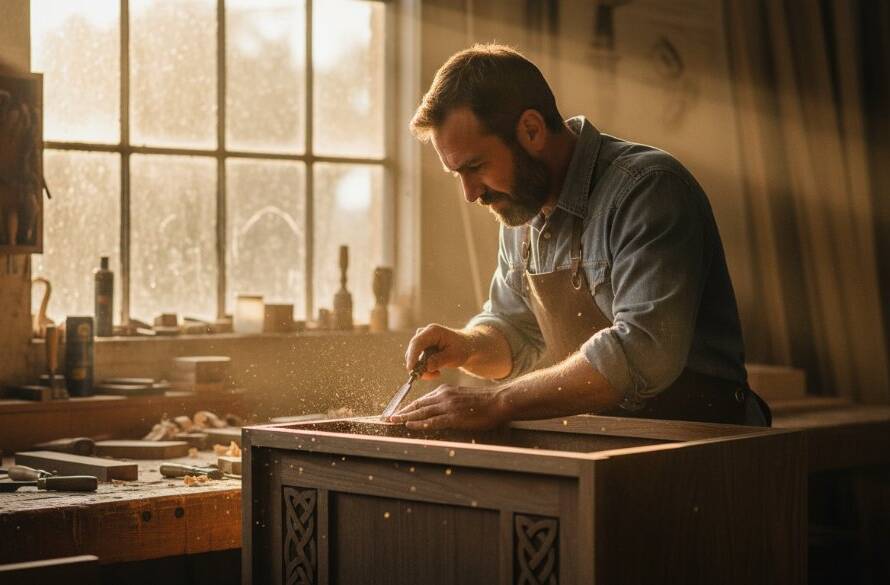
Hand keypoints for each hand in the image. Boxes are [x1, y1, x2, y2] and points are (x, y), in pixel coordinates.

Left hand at [388, 384, 509, 430]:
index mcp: (445, 391)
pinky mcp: (454, 417)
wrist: (499, 400)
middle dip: (401, 412)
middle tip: (387, 418)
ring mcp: (448, 406)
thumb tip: (438, 412)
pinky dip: (419, 424)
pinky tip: (409, 426)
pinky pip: (433, 421)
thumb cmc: (484, 402)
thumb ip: (449, 402)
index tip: (398, 412)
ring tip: (391, 422)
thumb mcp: (462, 397)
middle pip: (417, 405)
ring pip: (421, 412)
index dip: (408, 407)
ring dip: (404, 418)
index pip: (422, 400)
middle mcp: (443, 396)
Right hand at [405, 324, 473, 379]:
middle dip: (418, 366)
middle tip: (431, 376)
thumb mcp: (454, 356)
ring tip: (437, 374)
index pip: (417, 343)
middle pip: (412, 350)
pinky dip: (423, 368)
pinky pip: (416, 360)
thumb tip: (427, 367)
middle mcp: (424, 333)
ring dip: (422, 369)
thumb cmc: (462, 348)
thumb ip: (440, 360)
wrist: (466, 346)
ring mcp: (422, 340)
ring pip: (413, 357)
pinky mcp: (421, 348)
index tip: (411, 369)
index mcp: (432, 331)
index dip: (412, 356)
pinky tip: (436, 371)